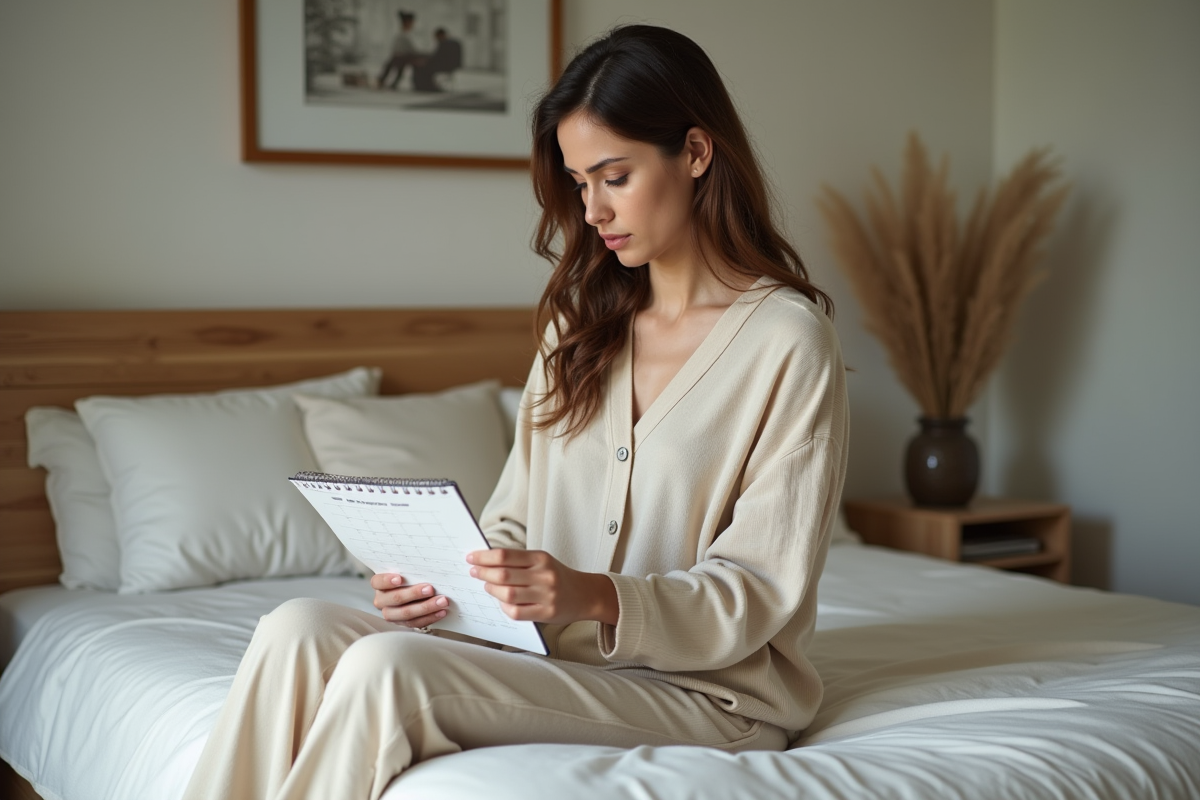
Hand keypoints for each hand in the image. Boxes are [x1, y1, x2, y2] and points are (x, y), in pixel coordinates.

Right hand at [370, 573, 447, 627]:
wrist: (412, 593)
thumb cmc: (409, 577)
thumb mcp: (406, 571)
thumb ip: (410, 569)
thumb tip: (426, 561)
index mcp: (379, 585)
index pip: (378, 582)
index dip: (387, 581)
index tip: (399, 578)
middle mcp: (382, 600)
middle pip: (396, 598)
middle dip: (414, 594)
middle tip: (430, 589)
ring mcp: (391, 614)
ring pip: (406, 613)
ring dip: (426, 607)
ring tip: (442, 601)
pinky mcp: (402, 623)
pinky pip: (415, 623)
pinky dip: (430, 617)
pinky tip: (441, 612)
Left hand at [467, 549, 618, 625]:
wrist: (586, 594)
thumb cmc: (558, 576)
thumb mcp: (542, 561)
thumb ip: (519, 562)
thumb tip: (486, 561)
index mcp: (541, 558)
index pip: (506, 556)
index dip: (484, 557)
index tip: (471, 557)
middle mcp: (544, 576)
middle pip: (504, 575)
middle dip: (483, 573)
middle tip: (473, 571)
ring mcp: (546, 596)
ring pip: (508, 594)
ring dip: (492, 590)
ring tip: (486, 586)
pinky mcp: (546, 613)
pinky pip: (516, 612)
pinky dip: (504, 607)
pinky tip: (501, 601)